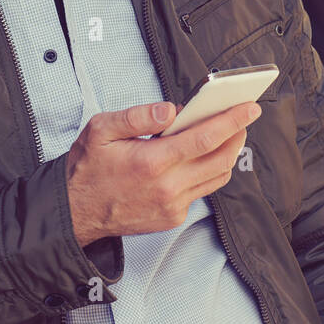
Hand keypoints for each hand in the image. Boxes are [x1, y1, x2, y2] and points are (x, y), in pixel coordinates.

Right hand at [65, 99, 261, 246]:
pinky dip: (208, 171)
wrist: (75, 212)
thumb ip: (137, 115)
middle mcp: (167, 187)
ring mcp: (172, 206)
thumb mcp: (101, 130)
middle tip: (243, 116)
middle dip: (238, 134)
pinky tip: (201, 157)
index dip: (232, 120)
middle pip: (221, 159)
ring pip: (217, 177)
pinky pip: (201, 191)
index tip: (248, 107)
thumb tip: (170, 110)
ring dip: (228, 153)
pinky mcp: (172, 217)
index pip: (205, 137)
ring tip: (227, 133)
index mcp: (151, 162)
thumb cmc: (88, 169)